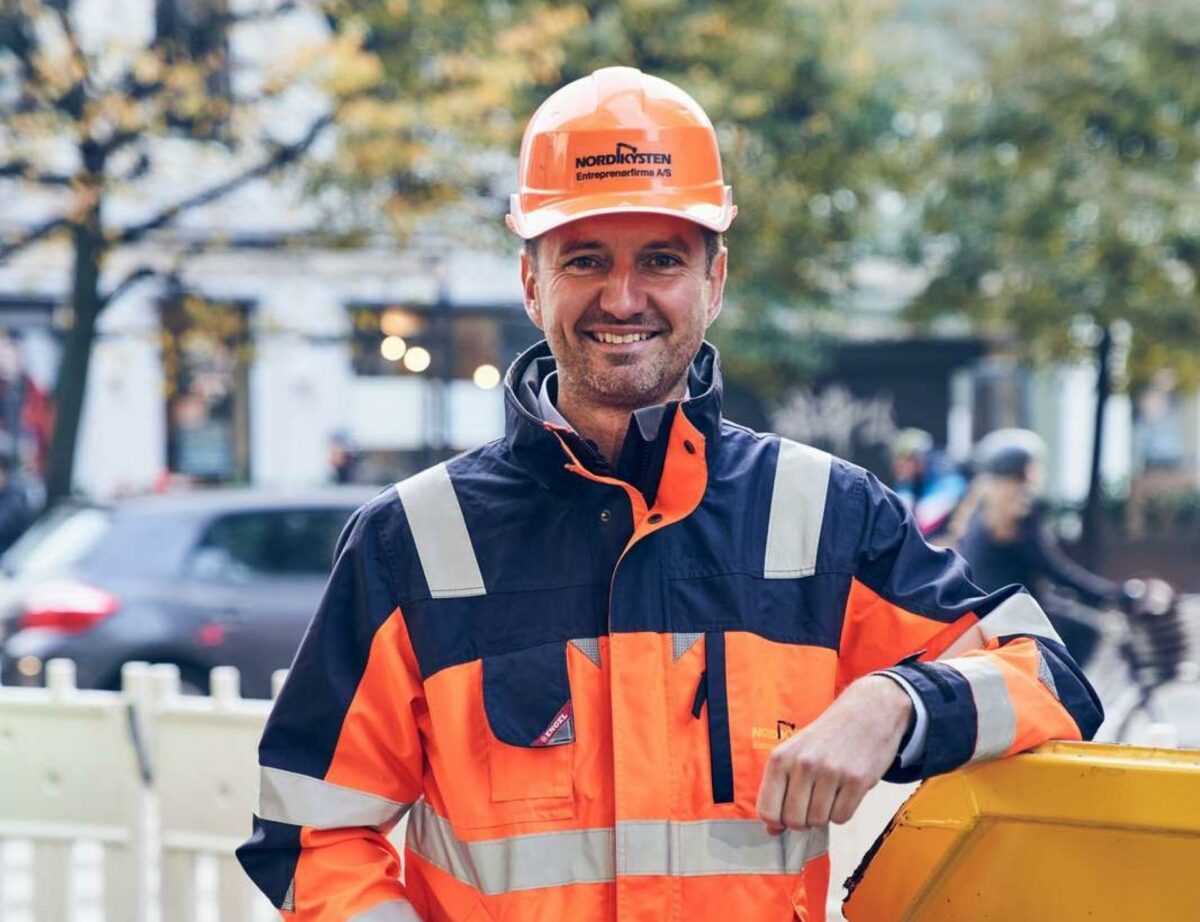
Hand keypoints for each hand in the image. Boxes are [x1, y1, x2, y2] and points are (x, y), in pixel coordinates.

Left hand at [755, 675, 911, 832]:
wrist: (867, 712)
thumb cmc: (827, 737)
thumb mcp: (795, 754)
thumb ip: (779, 790)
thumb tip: (771, 830)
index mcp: (781, 758)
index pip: (768, 811)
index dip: (777, 821)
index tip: (786, 814)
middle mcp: (804, 764)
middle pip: (794, 821)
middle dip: (803, 820)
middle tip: (812, 802)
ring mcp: (831, 772)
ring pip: (818, 822)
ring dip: (824, 815)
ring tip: (829, 793)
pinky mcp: (857, 780)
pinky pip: (842, 818)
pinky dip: (843, 812)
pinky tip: (845, 792)